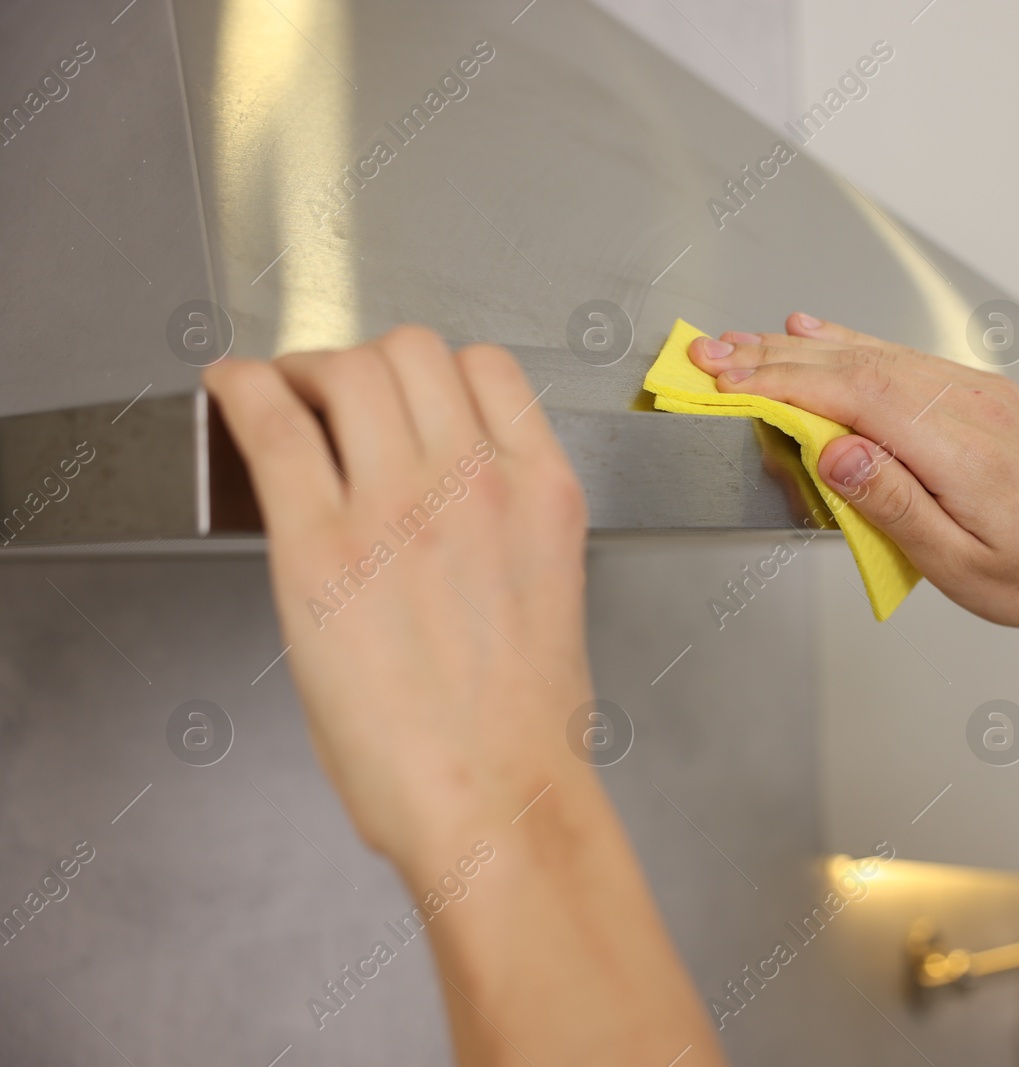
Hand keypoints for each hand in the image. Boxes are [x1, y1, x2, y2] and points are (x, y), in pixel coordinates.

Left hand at [205, 326, 593, 874]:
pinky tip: (229, 386)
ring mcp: (400, 509)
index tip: (406, 387)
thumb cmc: (522, 728)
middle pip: (411, 353)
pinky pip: (272, 428)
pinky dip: (243, 388)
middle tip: (336, 392)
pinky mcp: (320, 548)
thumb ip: (497, 528)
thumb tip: (431, 496)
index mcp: (542, 494)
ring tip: (289, 394)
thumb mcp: (545, 593)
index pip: (487, 369)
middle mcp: (477, 482)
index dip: (437, 367)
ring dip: (311, 369)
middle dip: (367, 362)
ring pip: (349, 370)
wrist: (499, 797)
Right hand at [688, 313, 1018, 629]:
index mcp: (962, 451)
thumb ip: (893, 502)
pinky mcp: (974, 389)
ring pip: (873, 352)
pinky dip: (846, 344)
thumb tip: (835, 452)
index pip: (856, 397)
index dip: (783, 384)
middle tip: (707, 355)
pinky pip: (899, 355)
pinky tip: (812, 331)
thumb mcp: (957, 564)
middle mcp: (969, 405)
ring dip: (799, 347)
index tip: (726, 381)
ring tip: (738, 344)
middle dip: (773, 357)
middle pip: (855, 363)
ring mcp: (974, 390)